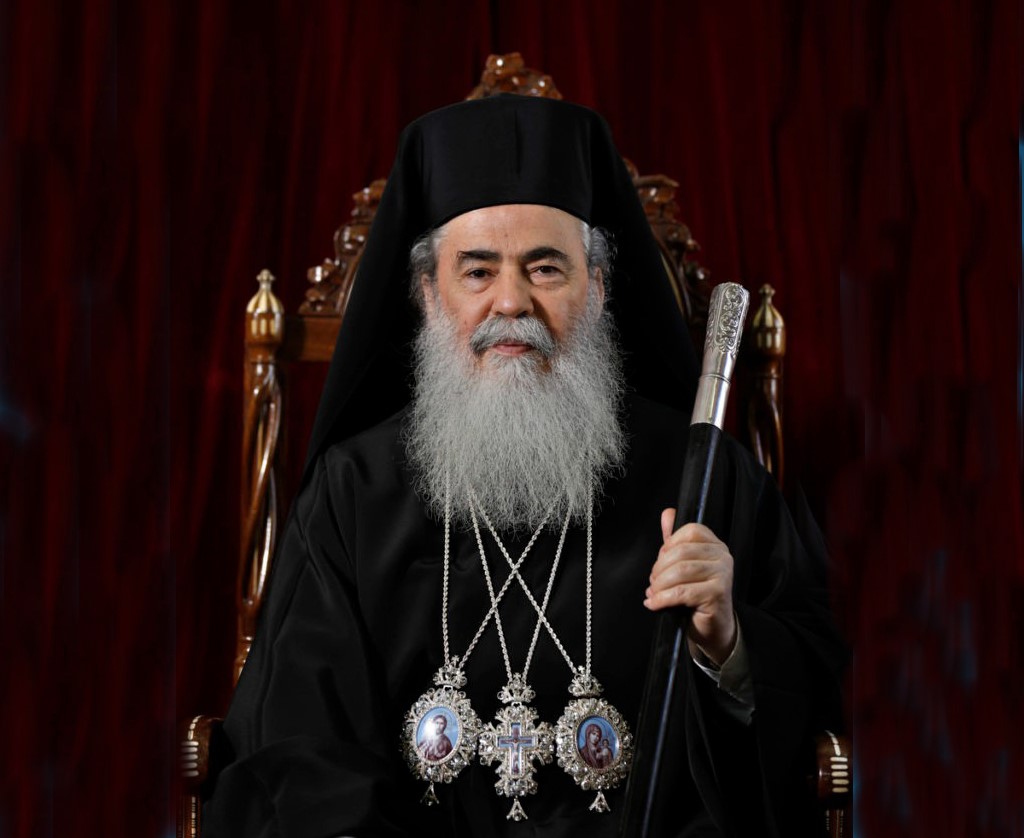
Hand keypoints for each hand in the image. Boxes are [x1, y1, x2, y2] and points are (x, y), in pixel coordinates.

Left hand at [643, 508, 736, 665]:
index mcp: (715, 545)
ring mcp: (723, 575)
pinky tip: (654, 604)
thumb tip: (668, 514)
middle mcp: (723, 557)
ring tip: (654, 593)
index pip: (690, 530)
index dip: (669, 545)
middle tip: (653, 582)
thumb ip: (675, 541)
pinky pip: (682, 592)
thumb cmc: (697, 597)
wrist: (713, 629)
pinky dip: (663, 599)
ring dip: (659, 584)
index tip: (660, 561)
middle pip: (681, 552)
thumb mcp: (684, 566)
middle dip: (659, 569)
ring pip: (680, 571)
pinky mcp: (717, 594)